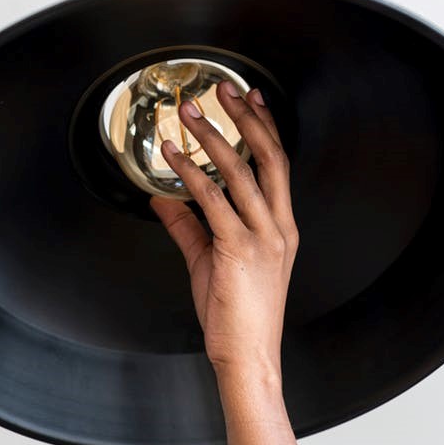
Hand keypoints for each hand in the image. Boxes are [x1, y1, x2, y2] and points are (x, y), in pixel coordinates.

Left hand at [151, 81, 297, 379]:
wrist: (248, 355)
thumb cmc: (237, 314)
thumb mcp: (210, 261)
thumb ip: (187, 226)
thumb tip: (162, 198)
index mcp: (281, 227)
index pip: (278, 165)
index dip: (266, 127)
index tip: (252, 98)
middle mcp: (279, 227)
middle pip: (269, 157)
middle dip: (246, 117)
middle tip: (223, 88)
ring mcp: (263, 238)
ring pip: (241, 172)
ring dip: (213, 136)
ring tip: (188, 113)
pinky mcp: (239, 250)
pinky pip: (214, 201)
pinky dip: (193, 174)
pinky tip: (175, 157)